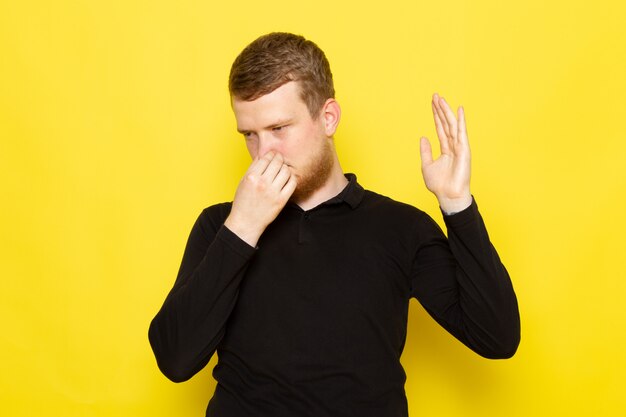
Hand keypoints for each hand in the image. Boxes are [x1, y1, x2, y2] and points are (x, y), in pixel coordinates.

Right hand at [224, 151, 296, 246]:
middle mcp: (262, 183)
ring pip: (286, 171)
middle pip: (278, 162)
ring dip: (286, 168)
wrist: (246, 222)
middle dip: (280, 158)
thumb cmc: (243, 202)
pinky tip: (288, 179)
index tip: (273, 154)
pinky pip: (292, 183)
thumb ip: (253, 167)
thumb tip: (263, 155)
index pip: (266, 158)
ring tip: (283, 170)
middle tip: (280, 159)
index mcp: (252, 177)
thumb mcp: (243, 182)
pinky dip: (292, 178)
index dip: (271, 154)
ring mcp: (273, 192)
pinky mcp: (281, 200)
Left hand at [420, 93, 472, 213]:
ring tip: (441, 99)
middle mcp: (453, 146)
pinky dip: (461, 121)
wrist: (448, 196)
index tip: (433, 103)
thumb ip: (425, 151)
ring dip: (447, 111)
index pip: (440, 128)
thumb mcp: (427, 165)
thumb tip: (423, 137)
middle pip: (446, 123)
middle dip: (441, 109)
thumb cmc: (439, 185)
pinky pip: (462, 133)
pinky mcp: (464, 150)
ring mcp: (460, 147)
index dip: (436, 115)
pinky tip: (459, 110)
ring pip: (452, 125)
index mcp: (446, 149)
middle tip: (435, 95)